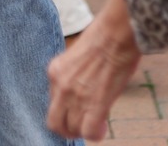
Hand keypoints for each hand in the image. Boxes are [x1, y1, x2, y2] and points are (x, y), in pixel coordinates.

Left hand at [46, 0, 142, 140]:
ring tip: (96, 126)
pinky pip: (88, 131)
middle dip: (67, 129)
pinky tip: (102, 127)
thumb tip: (82, 94)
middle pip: (55, 123)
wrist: (115, 33)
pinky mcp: (94, 102)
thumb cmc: (103, 39)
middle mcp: (59, 85)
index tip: (77, 111)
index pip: (52, 103)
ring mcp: (75, 95)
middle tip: (81, 127)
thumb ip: (73, 77)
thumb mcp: (76, 58)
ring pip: (72, 129)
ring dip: (83, 131)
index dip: (65, 111)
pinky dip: (95, 134)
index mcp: (54, 71)